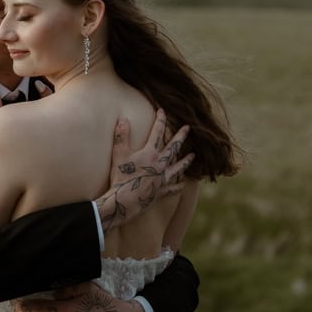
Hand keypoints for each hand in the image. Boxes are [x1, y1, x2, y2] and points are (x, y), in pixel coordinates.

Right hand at [95, 108, 192, 231]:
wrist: (125, 200)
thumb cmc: (121, 177)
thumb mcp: (119, 154)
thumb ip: (121, 135)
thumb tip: (123, 119)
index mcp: (150, 153)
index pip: (157, 132)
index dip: (160, 121)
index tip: (162, 111)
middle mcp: (160, 164)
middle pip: (173, 148)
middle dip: (181, 137)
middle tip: (188, 128)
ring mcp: (162, 178)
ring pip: (178, 167)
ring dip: (185, 161)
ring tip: (193, 155)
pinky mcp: (160, 191)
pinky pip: (172, 188)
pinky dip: (178, 186)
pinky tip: (183, 184)